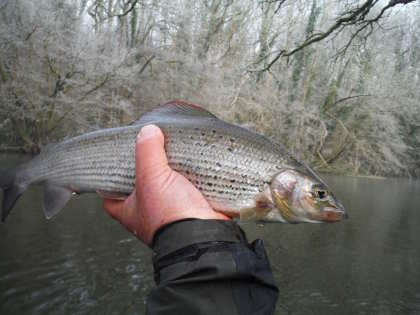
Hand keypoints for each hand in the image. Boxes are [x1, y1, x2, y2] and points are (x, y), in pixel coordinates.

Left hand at [103, 124, 229, 244]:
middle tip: (149, 153)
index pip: (110, 194)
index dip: (110, 179)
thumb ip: (147, 152)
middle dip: (147, 170)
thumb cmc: (171, 217)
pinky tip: (194, 166)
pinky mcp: (192, 208)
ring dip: (172, 173)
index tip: (114, 164)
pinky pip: (188, 188)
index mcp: (129, 210)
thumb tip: (148, 132)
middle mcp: (148, 213)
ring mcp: (171, 211)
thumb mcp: (151, 178)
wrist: (205, 235)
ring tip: (174, 155)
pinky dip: (191, 178)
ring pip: (167, 186)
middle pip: (141, 185)